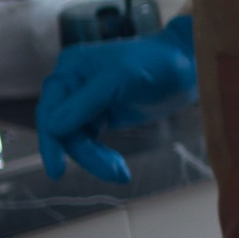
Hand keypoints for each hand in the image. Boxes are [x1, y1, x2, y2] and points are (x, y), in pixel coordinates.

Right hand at [36, 21, 196, 185]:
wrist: (188, 68)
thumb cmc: (157, 64)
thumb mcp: (120, 78)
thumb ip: (85, 101)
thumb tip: (52, 127)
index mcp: (71, 68)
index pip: (50, 110)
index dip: (51, 141)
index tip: (57, 171)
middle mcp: (73, 84)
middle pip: (62, 129)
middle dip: (84, 153)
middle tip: (113, 172)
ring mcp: (87, 101)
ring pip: (77, 139)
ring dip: (95, 159)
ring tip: (121, 173)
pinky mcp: (102, 115)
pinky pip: (91, 142)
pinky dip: (102, 157)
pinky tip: (118, 168)